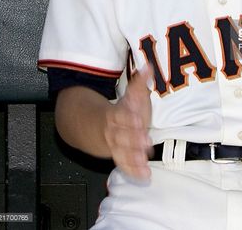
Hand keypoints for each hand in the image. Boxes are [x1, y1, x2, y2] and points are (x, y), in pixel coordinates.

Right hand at [103, 65, 153, 179]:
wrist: (92, 126)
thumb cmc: (119, 111)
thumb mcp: (128, 95)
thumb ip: (139, 82)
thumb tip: (149, 66)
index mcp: (116, 114)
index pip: (121, 116)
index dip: (129, 118)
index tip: (138, 120)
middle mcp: (114, 132)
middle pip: (122, 136)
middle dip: (134, 140)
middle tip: (146, 143)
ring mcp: (115, 147)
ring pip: (122, 153)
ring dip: (133, 158)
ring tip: (144, 162)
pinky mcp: (119, 158)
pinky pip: (125, 166)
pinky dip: (134, 172)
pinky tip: (144, 176)